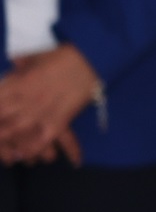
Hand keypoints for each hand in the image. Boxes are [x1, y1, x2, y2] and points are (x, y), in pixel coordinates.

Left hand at [0, 44, 98, 165]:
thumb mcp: (37, 55)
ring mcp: (42, 111)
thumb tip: (13, 60)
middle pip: (2, 116)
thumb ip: (23, 61)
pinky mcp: (58, 120)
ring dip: (7, 138)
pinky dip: (33, 149)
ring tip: (3, 149)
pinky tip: (26, 156)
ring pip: (17, 130)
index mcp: (19, 82)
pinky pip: (43, 139)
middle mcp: (27, 98)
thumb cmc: (64, 55)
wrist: (90, 61)